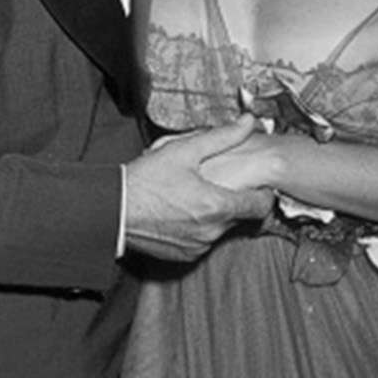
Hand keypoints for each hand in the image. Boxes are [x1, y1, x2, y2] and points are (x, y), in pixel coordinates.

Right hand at [124, 114, 274, 263]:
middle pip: (240, 216)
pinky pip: (202, 241)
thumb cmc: (146, 180)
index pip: (261, 206)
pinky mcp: (184, 256)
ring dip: (214, 215)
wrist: (114, 209)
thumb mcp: (184, 150)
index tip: (257, 184)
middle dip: (234, 200)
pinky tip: (181, 212)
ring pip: (220, 229)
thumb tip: (248, 122)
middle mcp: (212, 232)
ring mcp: (198, 246)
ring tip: (193, 195)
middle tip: (217, 183)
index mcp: (217, 206)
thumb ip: (222, 136)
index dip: (263, 193)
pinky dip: (197, 228)